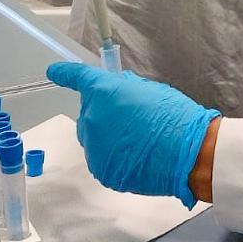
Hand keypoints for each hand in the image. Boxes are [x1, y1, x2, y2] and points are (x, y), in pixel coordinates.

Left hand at [48, 61, 220, 207]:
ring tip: (138, 143)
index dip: (64, 73)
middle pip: (87, 114)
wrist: (188, 152)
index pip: (78, 78)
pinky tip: (137, 158)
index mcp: (104, 92)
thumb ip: (126, 89)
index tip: (54, 71)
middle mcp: (92, 118)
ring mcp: (94, 146)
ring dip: (108, 138)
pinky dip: (116, 159)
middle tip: (129, 121)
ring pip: (94, 139)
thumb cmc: (174, 116)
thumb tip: (117, 90)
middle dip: (102, 114)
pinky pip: (103, 160)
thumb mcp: (151, 90)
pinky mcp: (101, 170)